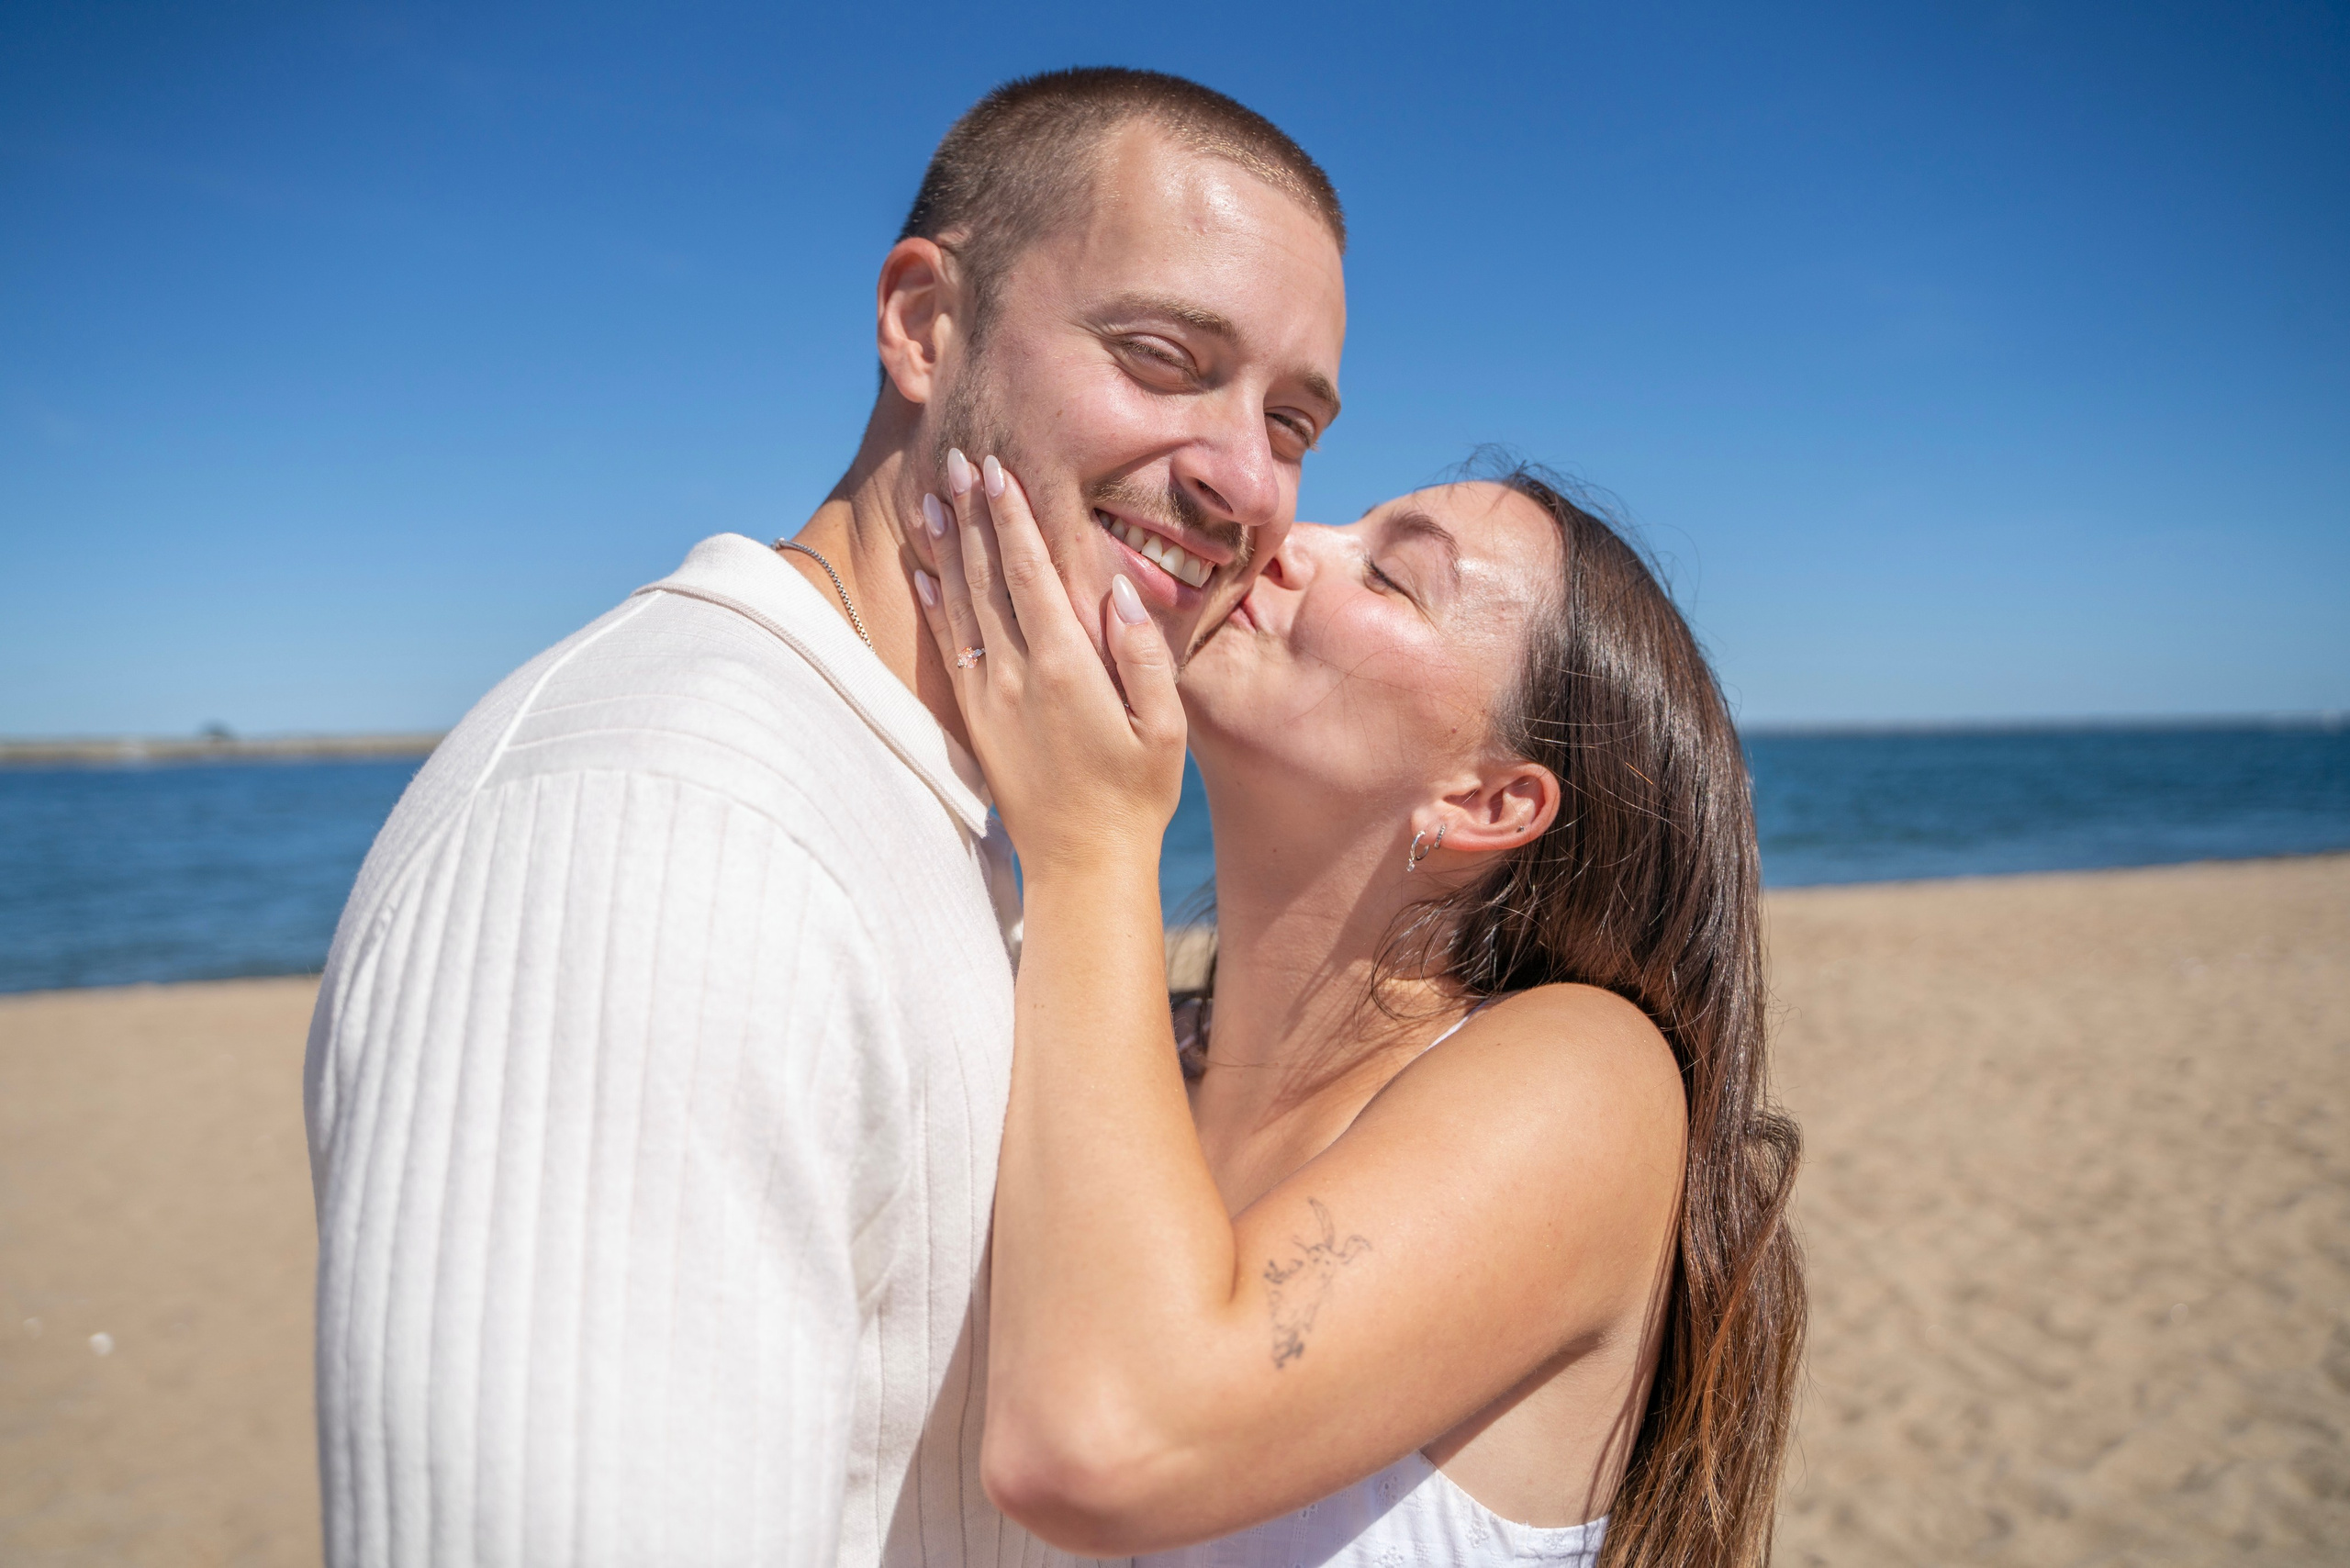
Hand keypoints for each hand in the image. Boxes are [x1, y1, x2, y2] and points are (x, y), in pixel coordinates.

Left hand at [914, 448, 1187, 879]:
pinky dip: (935, 603)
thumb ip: (1141, 655)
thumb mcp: (1164, 728)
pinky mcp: (976, 718)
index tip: (997, 471)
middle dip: (973, 514)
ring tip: (935, 497)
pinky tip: (925, 571)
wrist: (1083, 863)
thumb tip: (1119, 590)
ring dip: (948, 547)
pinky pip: (949, 645)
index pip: (1030, 573)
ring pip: (960, 603)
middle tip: (957, 460)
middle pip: (987, 575)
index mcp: (1066, 667)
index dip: (1011, 518)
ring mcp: (989, 695)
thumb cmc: (1135, 794)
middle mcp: (1016, 673)